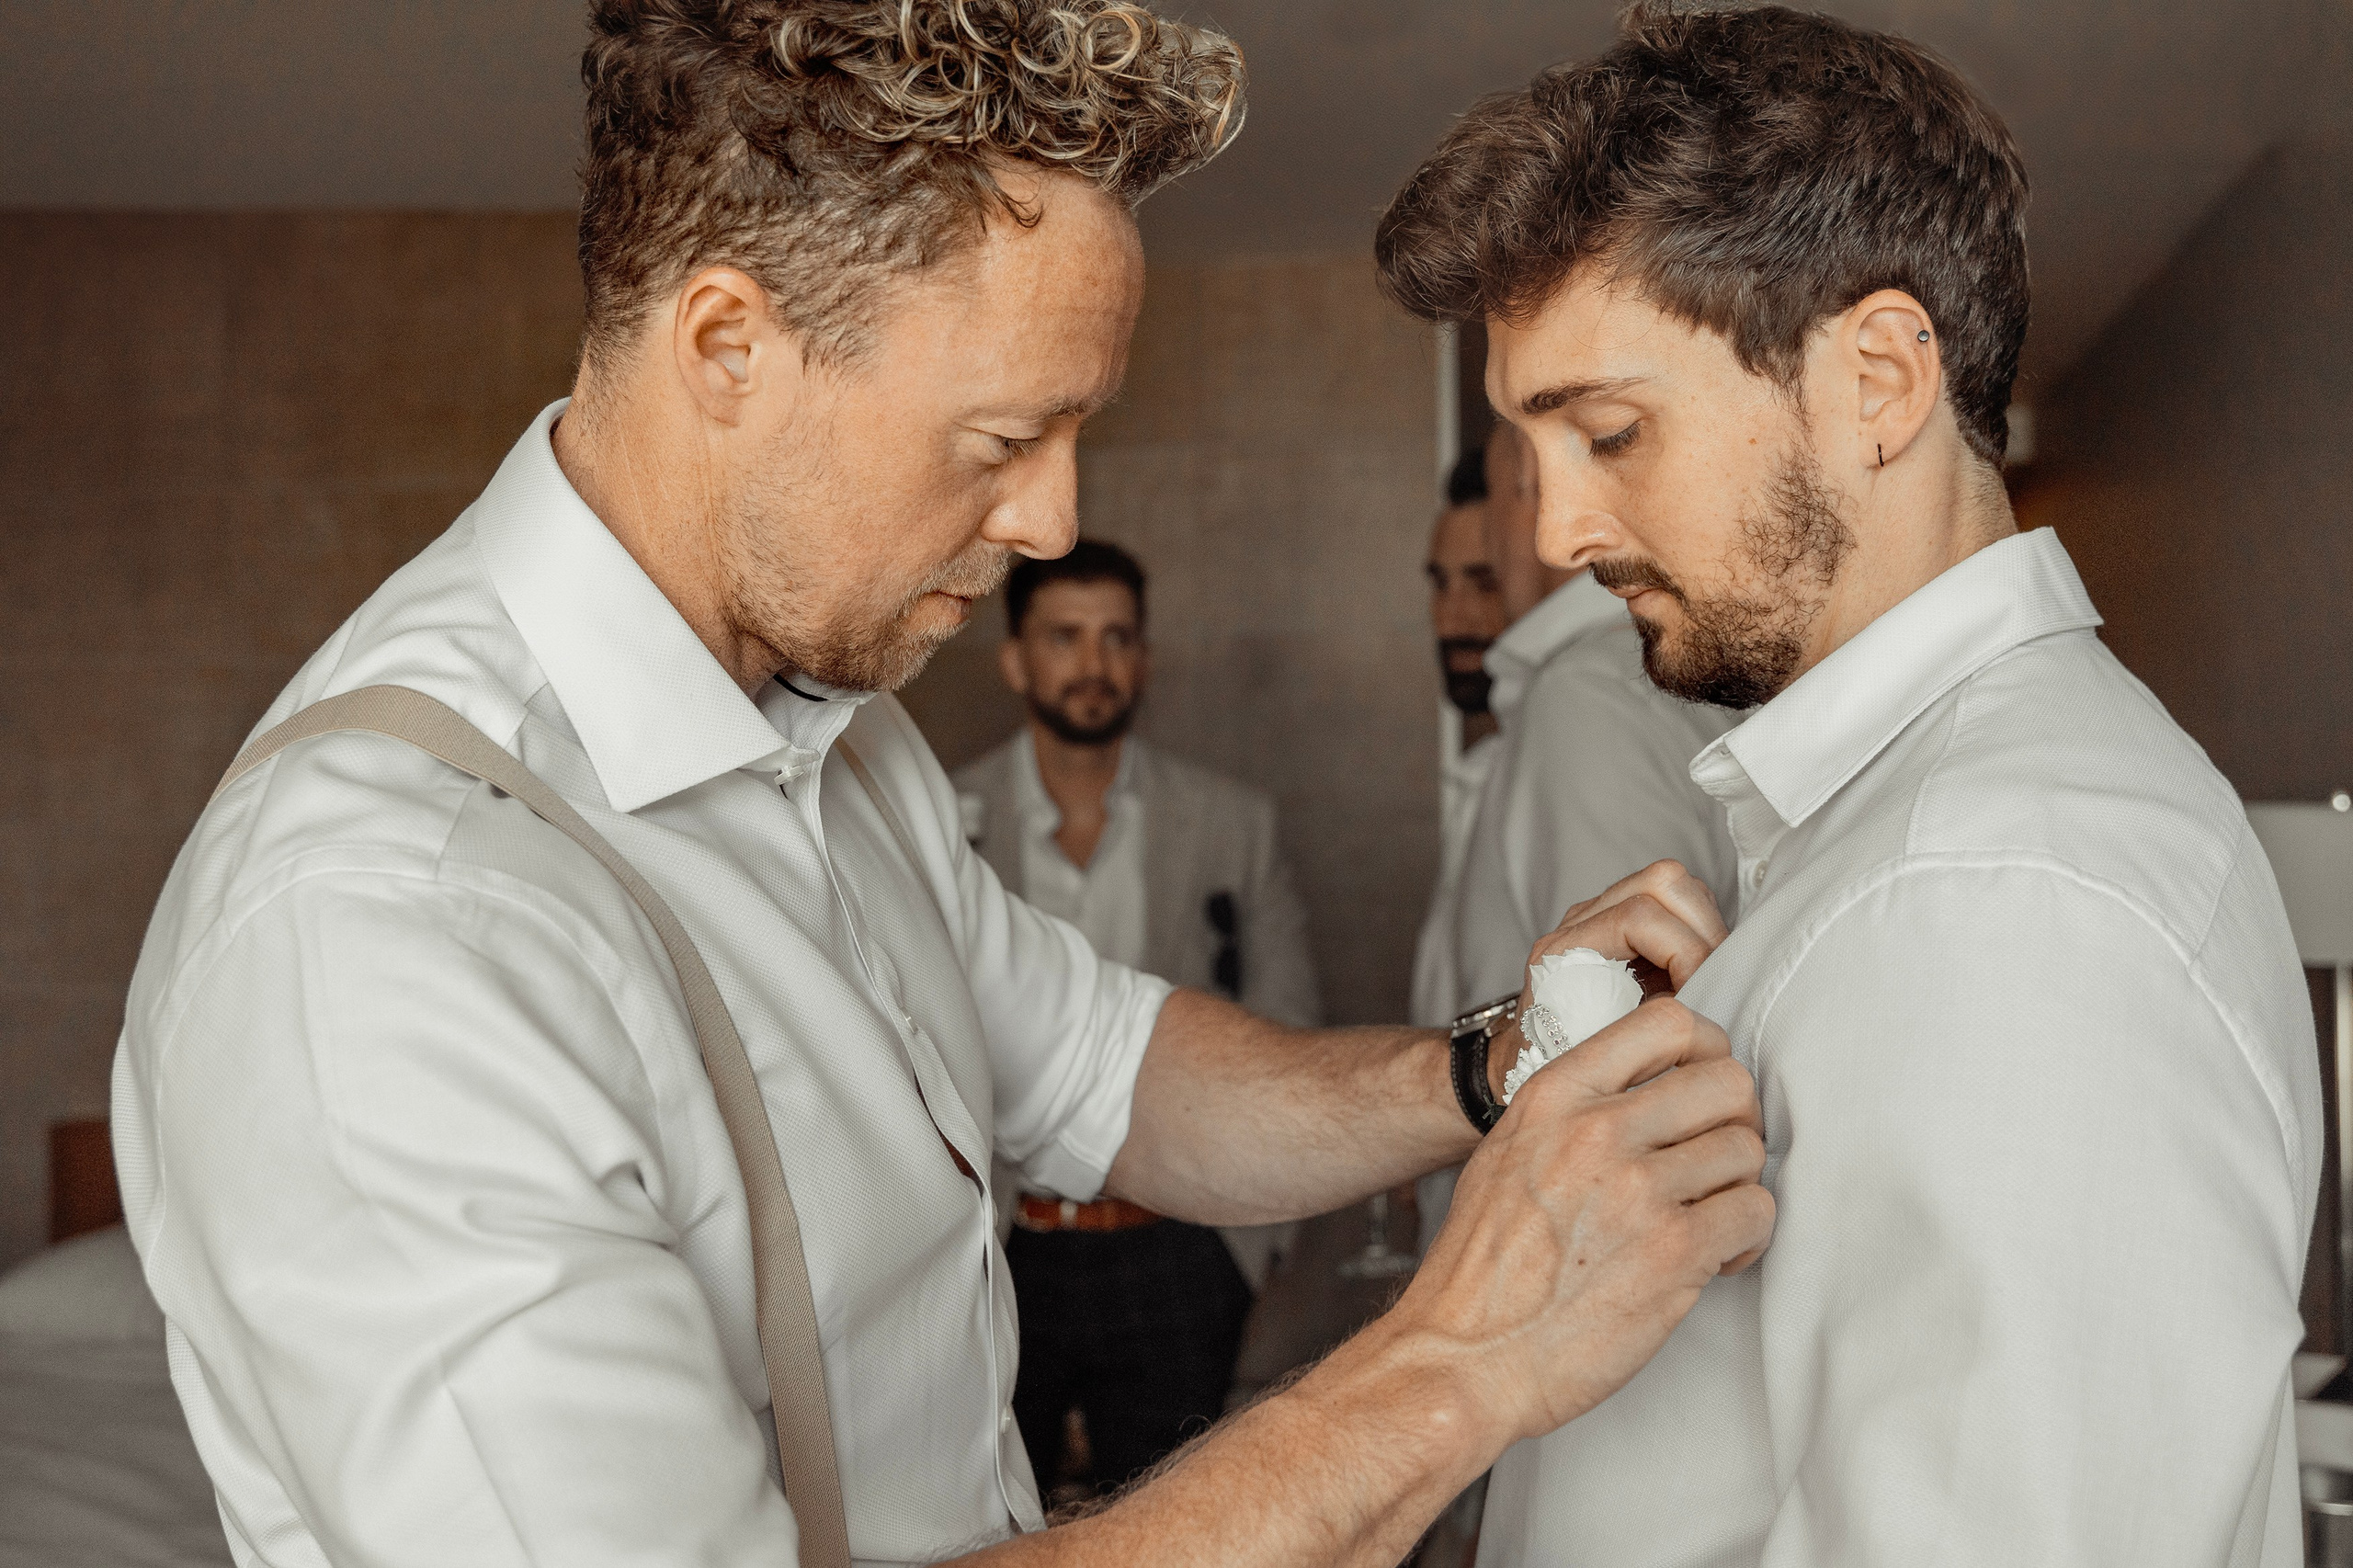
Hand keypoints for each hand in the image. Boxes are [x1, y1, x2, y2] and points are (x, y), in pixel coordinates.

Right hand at [1401, 996, 1771, 1446]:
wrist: (1461, 1358)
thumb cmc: (1482, 1269)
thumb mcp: (1507, 1155)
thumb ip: (1573, 1114)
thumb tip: (1652, 1094)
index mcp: (1554, 1097)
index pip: (1669, 1021)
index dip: (1707, 1051)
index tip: (1704, 1090)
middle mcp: (1597, 1131)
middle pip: (1727, 1082)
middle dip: (1733, 1123)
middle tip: (1714, 1163)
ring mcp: (1638, 1190)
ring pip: (1747, 1151)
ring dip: (1736, 1188)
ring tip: (1705, 1221)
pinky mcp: (1673, 1253)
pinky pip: (1754, 1213)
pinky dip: (1745, 1240)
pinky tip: (1711, 1260)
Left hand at [1487, 860, 1730, 1099]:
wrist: (1526, 1058)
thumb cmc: (1557, 1063)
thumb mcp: (1597, 1054)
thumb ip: (1639, 1026)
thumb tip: (1704, 1010)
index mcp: (1564, 951)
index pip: (1640, 916)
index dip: (1684, 952)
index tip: (1696, 997)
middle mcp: (1580, 923)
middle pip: (1663, 882)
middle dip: (1703, 930)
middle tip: (1714, 979)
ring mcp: (1601, 917)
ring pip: (1674, 886)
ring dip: (1704, 927)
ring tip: (1708, 975)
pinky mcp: (1622, 923)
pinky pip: (1674, 905)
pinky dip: (1697, 931)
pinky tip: (1697, 970)